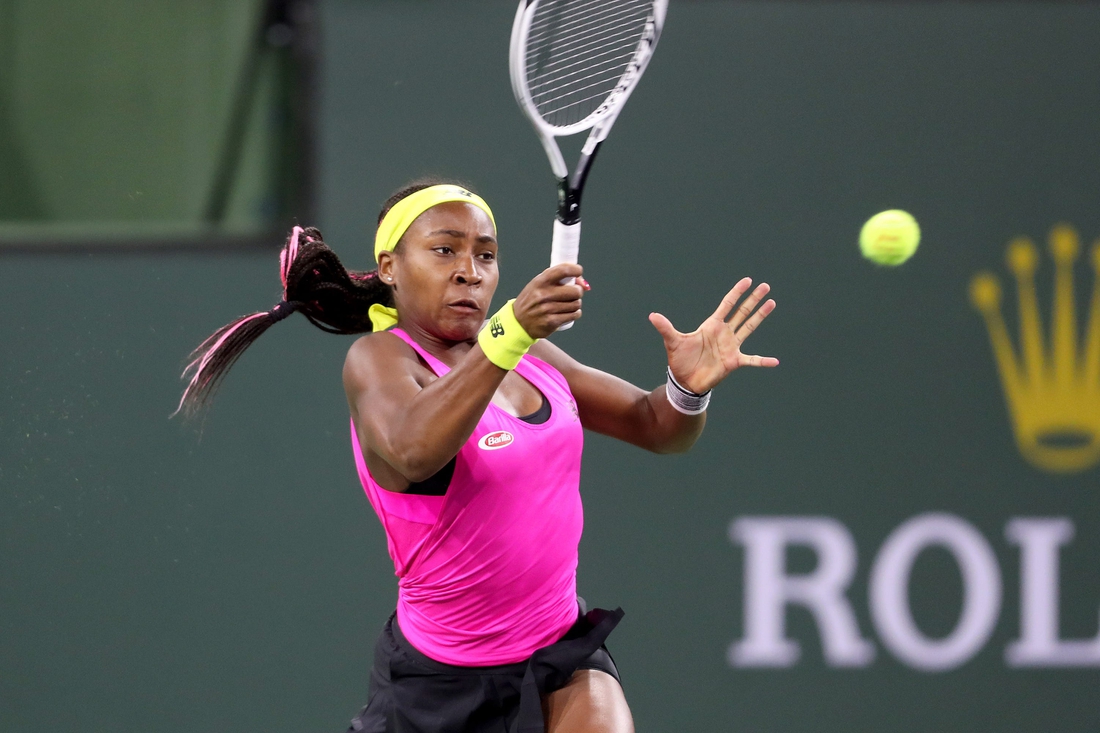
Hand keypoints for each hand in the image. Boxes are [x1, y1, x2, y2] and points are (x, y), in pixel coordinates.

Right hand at [513, 264, 589, 338]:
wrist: (519, 322)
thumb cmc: (532, 300)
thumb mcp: (538, 285)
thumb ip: (557, 280)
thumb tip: (584, 283)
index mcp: (540, 282)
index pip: (563, 270)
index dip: (575, 269)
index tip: (579, 271)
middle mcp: (543, 294)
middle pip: (575, 291)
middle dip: (578, 291)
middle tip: (573, 293)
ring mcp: (547, 309)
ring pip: (576, 304)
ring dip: (576, 304)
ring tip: (568, 304)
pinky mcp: (552, 322)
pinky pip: (574, 315)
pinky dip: (575, 313)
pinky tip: (569, 313)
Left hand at [649, 278, 777, 393]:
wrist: (685, 381)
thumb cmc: (680, 360)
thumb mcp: (672, 342)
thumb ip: (665, 328)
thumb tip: (652, 316)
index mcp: (712, 325)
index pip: (727, 304)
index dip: (737, 292)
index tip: (747, 280)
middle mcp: (724, 333)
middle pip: (742, 312)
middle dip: (753, 299)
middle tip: (765, 286)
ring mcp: (731, 346)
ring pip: (749, 327)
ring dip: (760, 316)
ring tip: (771, 303)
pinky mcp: (734, 361)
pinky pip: (752, 360)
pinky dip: (763, 361)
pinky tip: (775, 361)